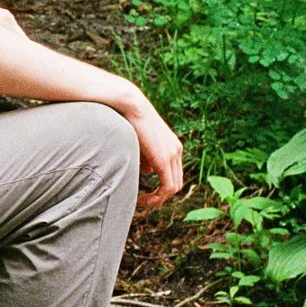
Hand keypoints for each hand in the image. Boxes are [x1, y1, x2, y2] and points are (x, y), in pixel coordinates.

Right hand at [119, 94, 183, 210]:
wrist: (130, 104)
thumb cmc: (129, 120)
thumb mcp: (140, 143)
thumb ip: (147, 158)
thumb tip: (149, 172)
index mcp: (172, 146)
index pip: (173, 174)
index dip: (160, 187)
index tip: (144, 192)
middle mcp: (176, 150)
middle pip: (175, 183)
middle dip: (160, 196)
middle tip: (142, 201)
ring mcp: (173, 154)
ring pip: (173, 188)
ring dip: (158, 198)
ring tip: (142, 202)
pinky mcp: (164, 158)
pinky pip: (168, 187)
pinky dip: (158, 197)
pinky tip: (144, 199)